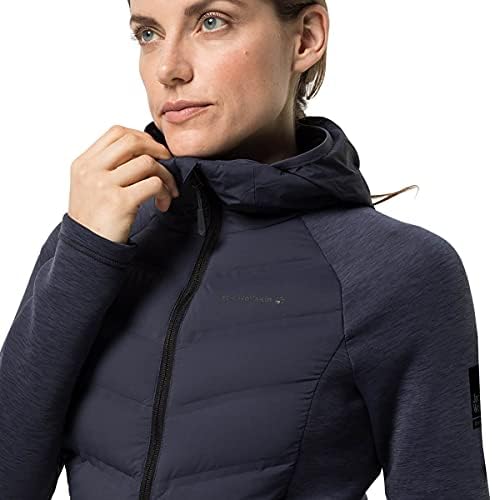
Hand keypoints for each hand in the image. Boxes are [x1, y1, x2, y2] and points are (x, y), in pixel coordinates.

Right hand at [68, 124, 178, 243]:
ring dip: (166, 176)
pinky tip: (163, 203)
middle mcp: (91, 170)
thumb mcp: (90, 186)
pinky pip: (154, 184)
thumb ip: (108, 166)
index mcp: (84, 163)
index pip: (117, 132)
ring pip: (148, 163)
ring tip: (168, 191)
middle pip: (133, 141)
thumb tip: (145, 150)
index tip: (154, 151)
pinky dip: (165, 192)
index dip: (142, 137)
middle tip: (169, 164)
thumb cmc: (95, 219)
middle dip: (158, 150)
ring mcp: (104, 185)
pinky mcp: (120, 202)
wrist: (87, 250)